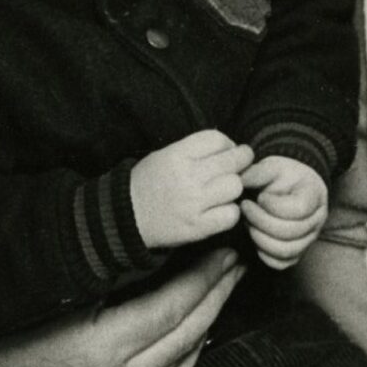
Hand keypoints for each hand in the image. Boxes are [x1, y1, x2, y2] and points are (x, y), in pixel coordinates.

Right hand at [0, 247, 246, 366]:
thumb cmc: (13, 302)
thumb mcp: (67, 279)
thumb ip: (121, 270)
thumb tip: (174, 243)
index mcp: (100, 350)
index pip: (174, 309)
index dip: (205, 278)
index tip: (226, 251)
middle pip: (184, 336)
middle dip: (215, 296)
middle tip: (235, 263)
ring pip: (178, 364)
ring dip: (206, 324)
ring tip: (222, 289)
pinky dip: (184, 360)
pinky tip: (198, 334)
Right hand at [130, 130, 252, 249]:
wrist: (125, 218)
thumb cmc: (147, 183)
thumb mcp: (165, 155)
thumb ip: (195, 150)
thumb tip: (231, 149)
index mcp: (176, 154)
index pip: (217, 139)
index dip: (228, 144)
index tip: (228, 151)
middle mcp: (187, 177)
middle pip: (233, 161)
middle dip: (241, 161)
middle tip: (239, 166)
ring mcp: (193, 203)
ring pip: (235, 187)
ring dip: (233, 188)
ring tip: (223, 190)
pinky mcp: (197, 227)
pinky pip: (230, 215)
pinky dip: (229, 212)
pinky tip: (220, 209)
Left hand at [240, 156, 327, 269]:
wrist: (289, 187)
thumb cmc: (281, 176)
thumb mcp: (271, 166)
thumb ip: (257, 172)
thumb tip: (237, 182)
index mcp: (314, 195)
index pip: (299, 209)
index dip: (274, 206)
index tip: (260, 196)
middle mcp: (317, 220)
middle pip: (290, 232)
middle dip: (260, 221)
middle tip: (245, 207)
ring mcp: (308, 239)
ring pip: (285, 250)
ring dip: (260, 238)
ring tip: (248, 222)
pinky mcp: (297, 253)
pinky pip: (280, 263)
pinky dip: (263, 252)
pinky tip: (254, 235)